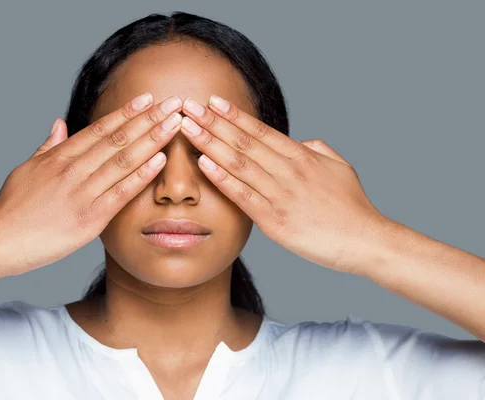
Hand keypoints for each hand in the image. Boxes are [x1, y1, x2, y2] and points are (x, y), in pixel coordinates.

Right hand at [0, 94, 183, 275]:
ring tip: (174, 123)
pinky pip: (121, 192)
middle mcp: (73, 170)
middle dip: (148, 119)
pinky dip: (142, 175)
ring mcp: (83, 193)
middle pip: (118, 139)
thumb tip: (59, 123)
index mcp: (60, 157)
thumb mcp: (27, 169)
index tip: (147, 99)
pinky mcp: (89, 218)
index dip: (126, 112)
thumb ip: (48, 146)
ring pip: (124, 160)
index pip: (99, 129)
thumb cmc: (12, 208)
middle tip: (173, 102)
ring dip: (152, 140)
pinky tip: (160, 160)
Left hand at [180, 95, 391, 273]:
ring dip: (209, 143)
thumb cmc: (352, 206)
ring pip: (238, 163)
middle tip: (188, 105)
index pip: (260, 130)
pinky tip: (203, 163)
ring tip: (187, 127)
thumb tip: (300, 142)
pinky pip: (243, 195)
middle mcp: (288, 170)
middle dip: (213, 122)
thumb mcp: (339, 167)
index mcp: (301, 156)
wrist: (365, 240)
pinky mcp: (274, 220)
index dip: (234, 115)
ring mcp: (280, 194)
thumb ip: (317, 150)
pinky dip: (222, 178)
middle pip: (243, 141)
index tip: (213, 101)